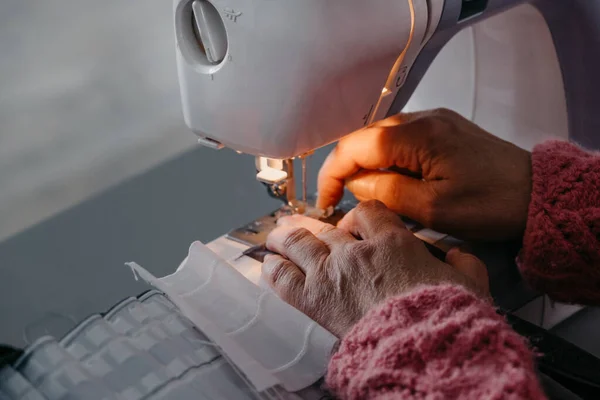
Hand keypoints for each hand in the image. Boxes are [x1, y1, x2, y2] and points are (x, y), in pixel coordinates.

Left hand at [262, 200, 488, 336]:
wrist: (421, 347)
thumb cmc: (445, 317)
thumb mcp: (470, 284)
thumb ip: (465, 264)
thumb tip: (461, 256)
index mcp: (393, 242)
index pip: (367, 213)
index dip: (358, 215)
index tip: (355, 222)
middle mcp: (356, 252)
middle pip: (327, 227)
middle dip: (313, 225)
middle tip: (302, 223)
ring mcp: (331, 273)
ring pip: (299, 243)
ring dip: (285, 237)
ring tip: (277, 235)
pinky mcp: (314, 300)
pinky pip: (284, 278)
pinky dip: (274, 270)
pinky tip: (269, 265)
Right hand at [317, 108, 531, 240]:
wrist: (536, 193)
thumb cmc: (491, 204)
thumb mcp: (433, 209)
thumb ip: (386, 192)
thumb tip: (356, 183)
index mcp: (417, 135)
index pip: (354, 147)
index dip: (332, 174)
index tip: (324, 202)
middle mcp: (422, 118)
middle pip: (364, 139)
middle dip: (346, 170)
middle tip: (340, 202)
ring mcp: (433, 121)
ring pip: (380, 139)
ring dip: (366, 165)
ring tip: (365, 197)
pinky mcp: (442, 129)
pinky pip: (400, 140)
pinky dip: (387, 160)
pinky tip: (391, 183)